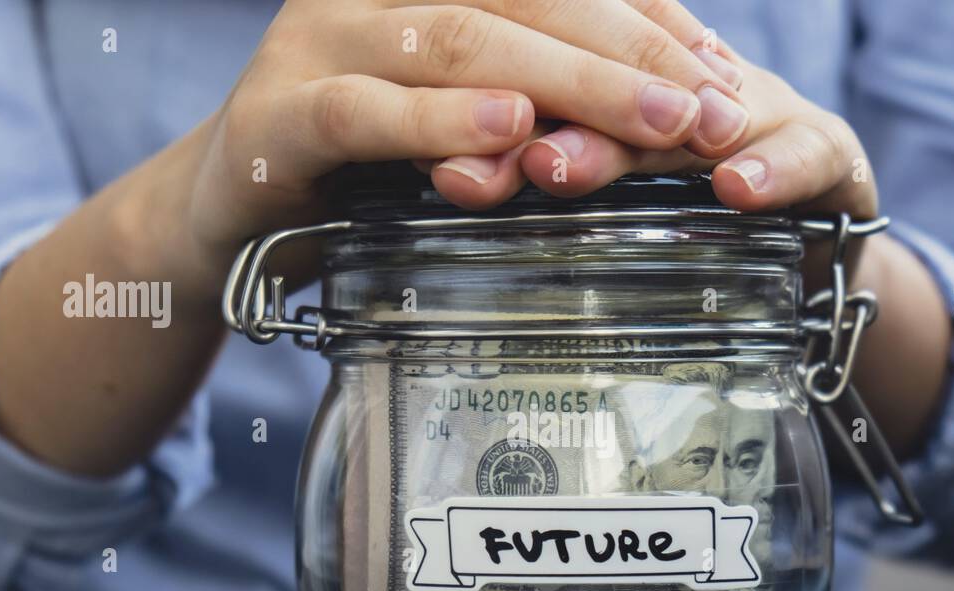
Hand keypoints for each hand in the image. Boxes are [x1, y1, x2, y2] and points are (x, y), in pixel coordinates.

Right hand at [163, 0, 750, 283]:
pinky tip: (508, 133)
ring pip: (457, 40)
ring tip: (649, 122)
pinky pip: (366, 112)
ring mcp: (318, 39)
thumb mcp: (460, 119)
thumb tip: (661, 106)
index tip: (720, 74)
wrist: (232, 208)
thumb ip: (537, 101)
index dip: (646, 19)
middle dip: (628, 56)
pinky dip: (440, 123)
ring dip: (564, 83)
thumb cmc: (366, 162)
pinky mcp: (278, 112)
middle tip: (710, 111)